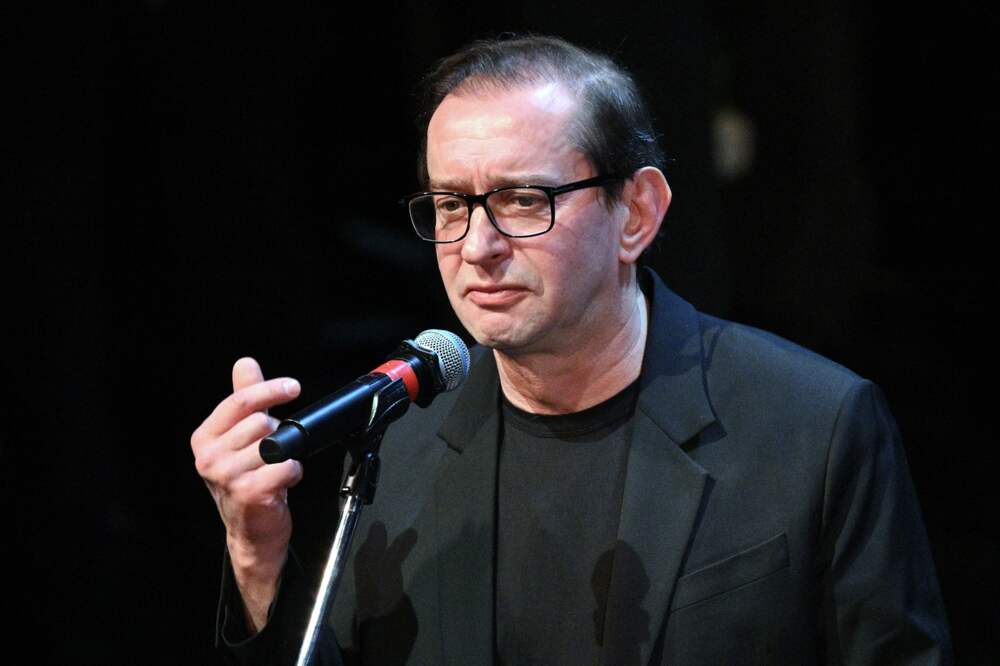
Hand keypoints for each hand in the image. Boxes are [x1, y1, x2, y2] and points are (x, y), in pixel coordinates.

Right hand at [191, 357, 302, 629]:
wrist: (251, 532)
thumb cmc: (247, 482)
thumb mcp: (241, 437)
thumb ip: (244, 399)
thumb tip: (245, 363)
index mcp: (205, 437)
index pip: (239, 401)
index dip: (269, 390)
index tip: (293, 387)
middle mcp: (209, 457)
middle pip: (261, 421)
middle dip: (278, 433)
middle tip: (274, 452)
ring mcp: (226, 476)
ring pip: (274, 443)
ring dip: (287, 454)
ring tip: (276, 469)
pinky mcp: (247, 493)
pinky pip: (285, 466)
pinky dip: (294, 471)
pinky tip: (283, 482)